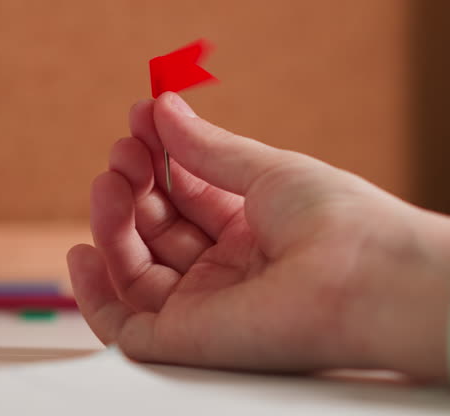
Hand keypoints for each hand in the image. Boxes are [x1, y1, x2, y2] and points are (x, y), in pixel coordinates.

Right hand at [67, 92, 449, 380]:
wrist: (367, 277)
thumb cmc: (341, 223)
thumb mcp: (268, 170)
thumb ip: (206, 148)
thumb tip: (162, 109)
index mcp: (253, 229)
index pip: (186, 192)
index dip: (159, 155)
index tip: (142, 116)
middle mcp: (227, 269)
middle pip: (155, 227)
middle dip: (133, 183)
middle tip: (127, 149)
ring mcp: (205, 305)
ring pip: (133, 267)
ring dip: (112, 222)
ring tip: (112, 180)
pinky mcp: (186, 340)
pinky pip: (123, 325)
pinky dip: (93, 295)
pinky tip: (82, 251)